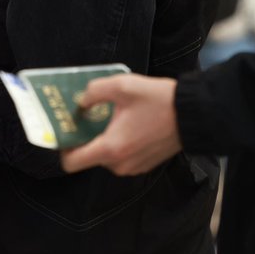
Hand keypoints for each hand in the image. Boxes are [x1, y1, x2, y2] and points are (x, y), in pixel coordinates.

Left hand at [60, 75, 179, 175]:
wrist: (192, 115)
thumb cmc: (157, 100)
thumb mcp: (122, 85)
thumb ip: (94, 91)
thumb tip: (81, 103)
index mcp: (110, 148)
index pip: (71, 163)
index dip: (62, 148)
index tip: (65, 130)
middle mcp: (119, 165)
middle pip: (88, 156)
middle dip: (86, 136)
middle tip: (88, 114)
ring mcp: (132, 168)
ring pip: (106, 155)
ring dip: (105, 137)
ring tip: (113, 114)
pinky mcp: (144, 165)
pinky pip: (121, 156)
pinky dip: (119, 142)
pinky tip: (129, 122)